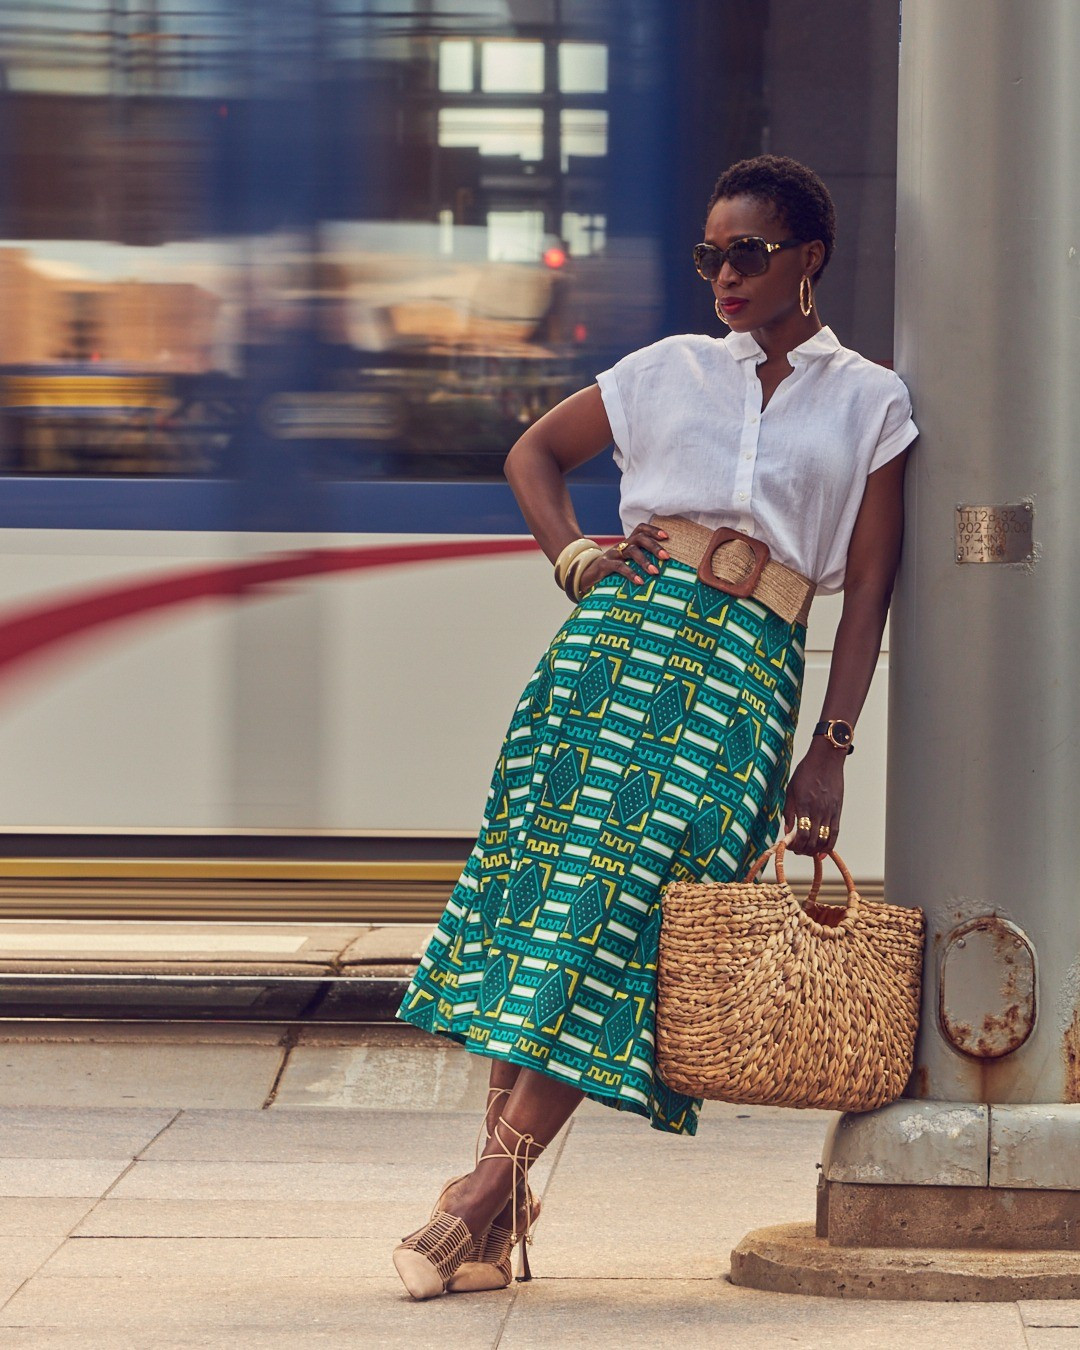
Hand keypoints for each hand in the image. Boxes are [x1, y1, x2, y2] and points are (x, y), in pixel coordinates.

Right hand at [577, 522, 669, 593]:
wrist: (586, 578)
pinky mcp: (604, 565)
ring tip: (655, 572)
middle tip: (666, 557)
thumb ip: (640, 563)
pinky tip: (640, 581)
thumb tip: (665, 570)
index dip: (653, 530)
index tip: (667, 536)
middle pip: (639, 538)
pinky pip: (619, 566)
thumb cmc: (612, 573)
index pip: (641, 529)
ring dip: (644, 560)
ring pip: (630, 551)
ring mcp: (612, 554)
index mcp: (627, 544)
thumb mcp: (627, 565)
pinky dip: (631, 573)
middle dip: (654, 546)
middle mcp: (621, 546)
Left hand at [784, 740, 845, 856]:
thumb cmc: (806, 772)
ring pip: (824, 839)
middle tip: (797, 850)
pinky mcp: (837, 810)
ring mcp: (829, 811)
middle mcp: (818, 811)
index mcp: (803, 805)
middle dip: (803, 850)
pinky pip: (835, 832)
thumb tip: (786, 831)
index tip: (789, 846)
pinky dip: (830, 845)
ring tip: (808, 851)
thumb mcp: (791, 790)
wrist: (826, 759)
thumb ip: (788, 812)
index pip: (801, 835)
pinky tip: (824, 851)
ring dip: (815, 850)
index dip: (795, 845)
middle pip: (813, 840)